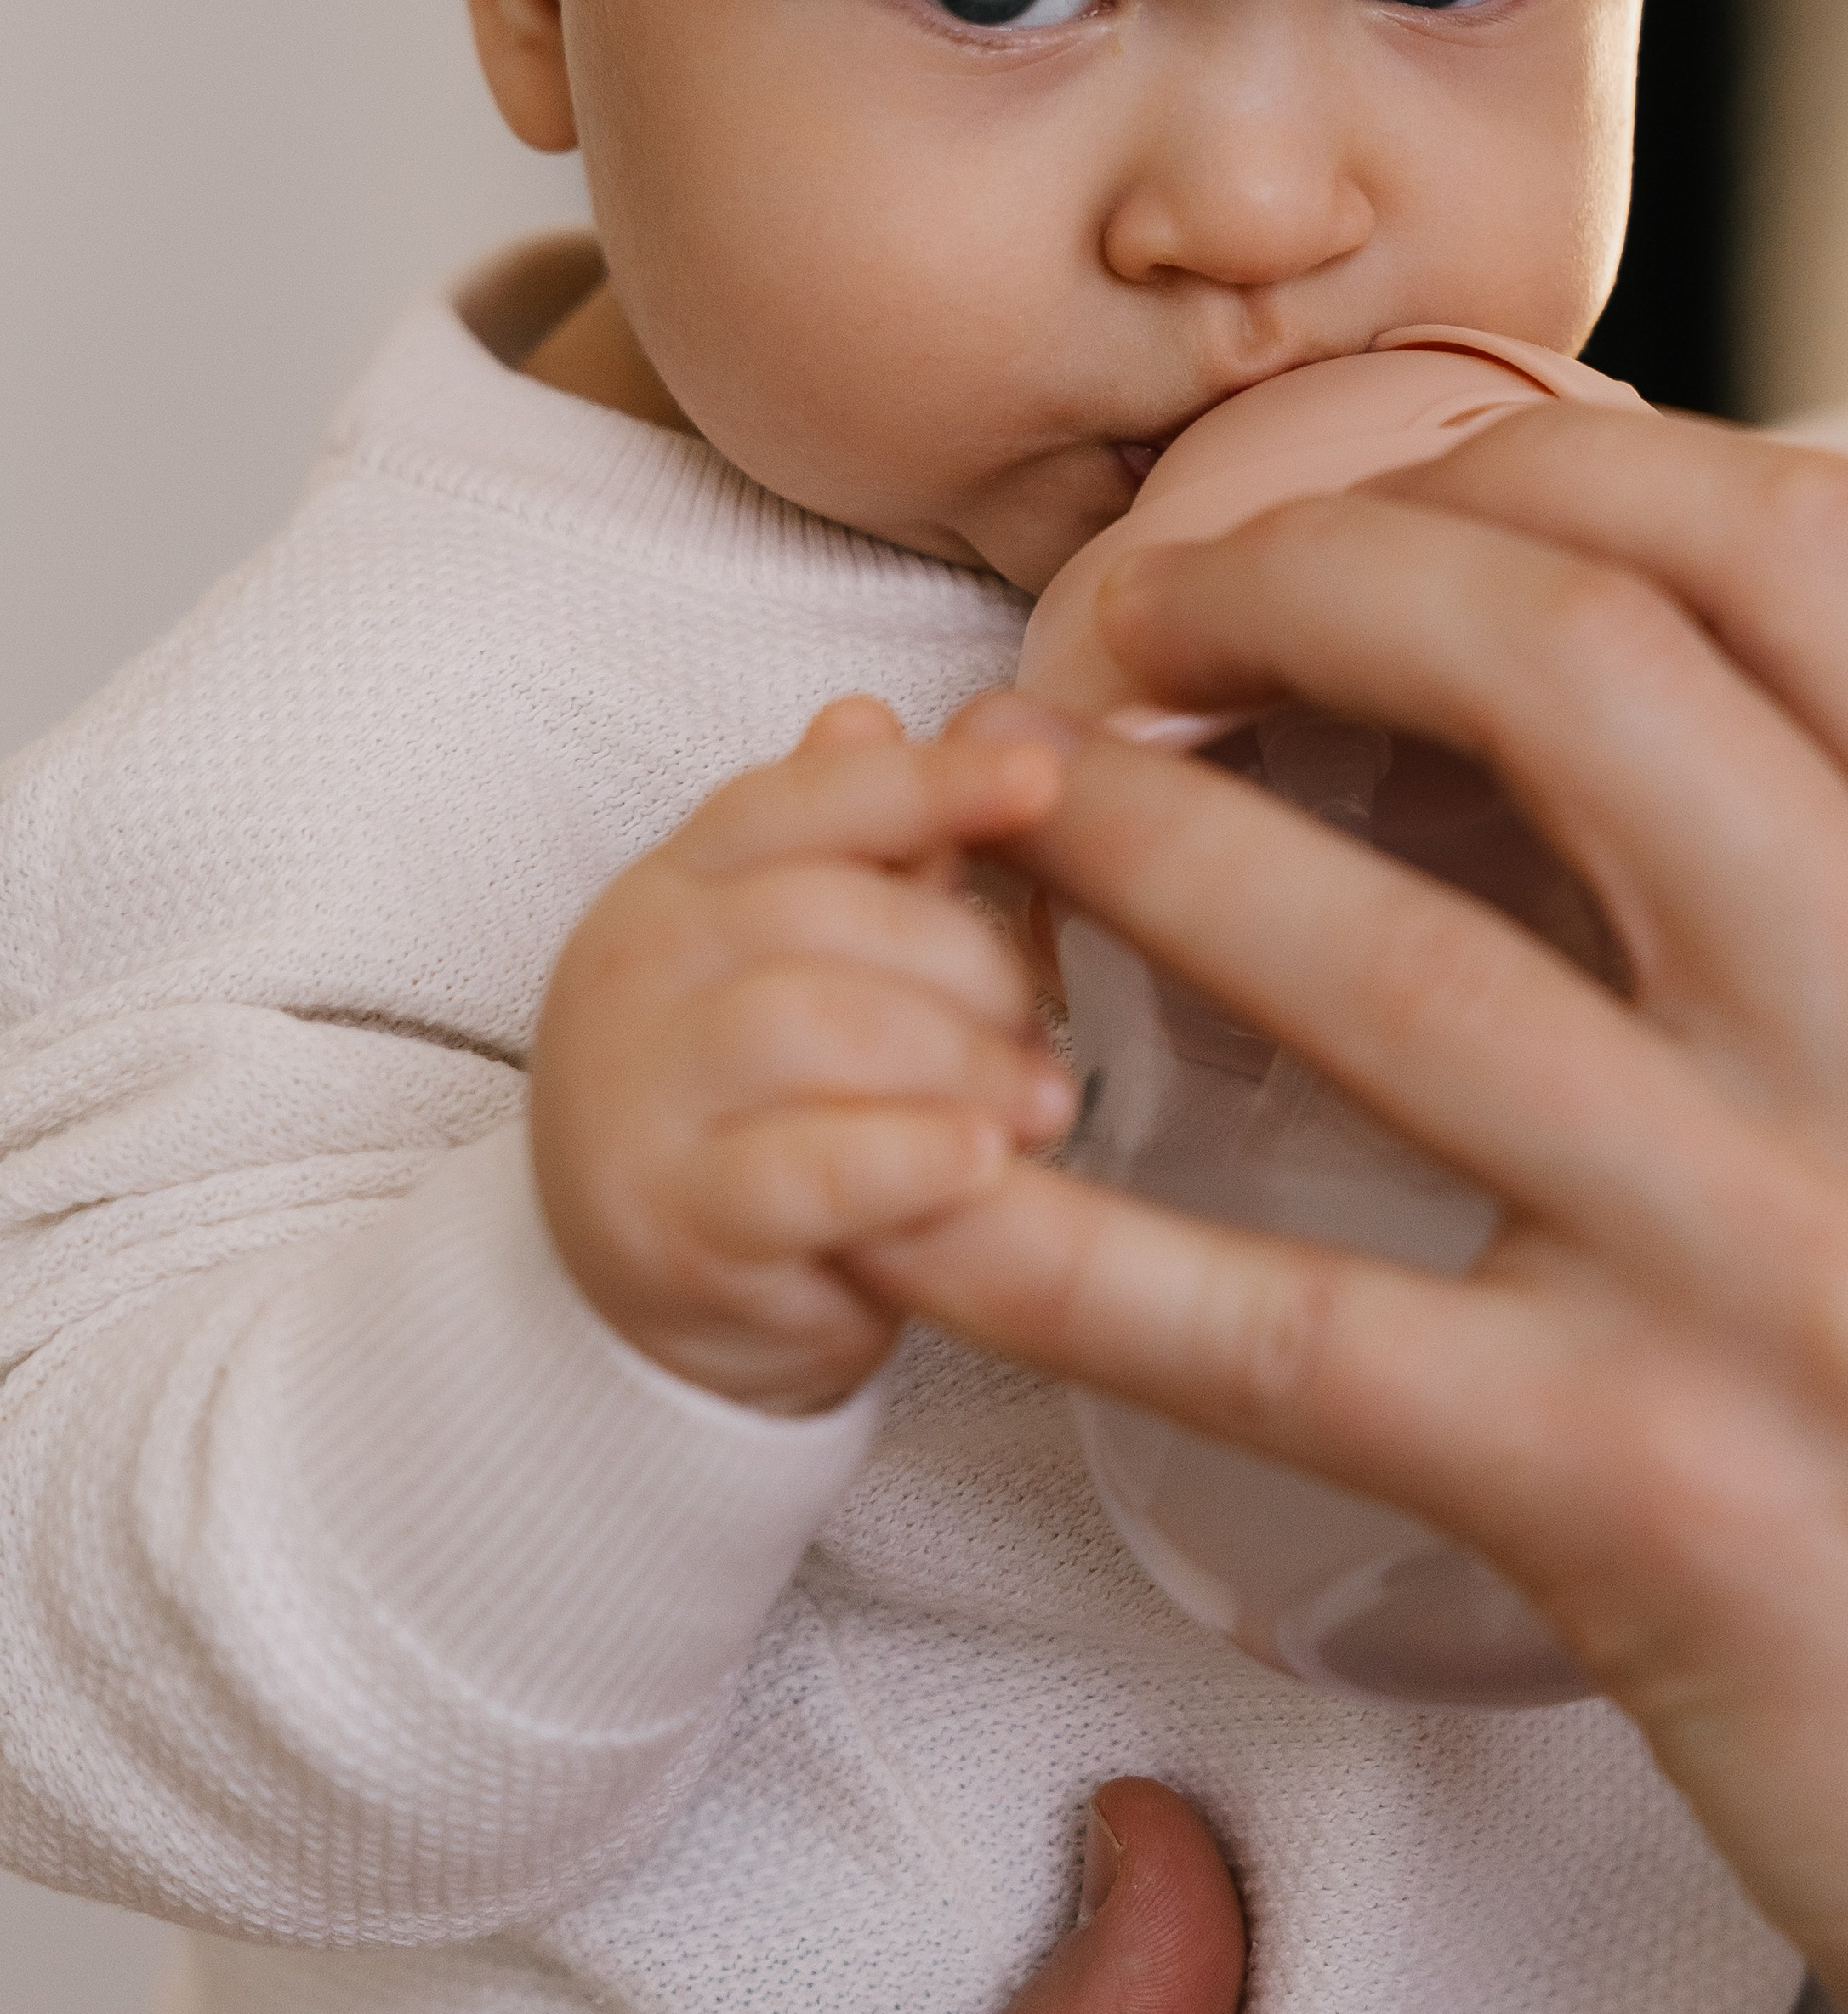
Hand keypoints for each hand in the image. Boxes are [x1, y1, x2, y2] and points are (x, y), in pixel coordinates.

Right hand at [531, 696, 1073, 1412]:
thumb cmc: (758, 1108)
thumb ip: (866, 861)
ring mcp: (636, 1095)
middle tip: (1045, 1029)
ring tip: (1041, 1106)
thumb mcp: (806, 971)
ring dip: (957, 1060)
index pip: (801, 798)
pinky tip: (981, 1161)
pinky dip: (909, 1159)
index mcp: (678, 881)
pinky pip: (805, 1171)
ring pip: (812, 1027)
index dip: (925, 781)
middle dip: (966, 964)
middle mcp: (636, 969)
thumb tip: (908, 715)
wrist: (637, 1297)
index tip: (1042, 776)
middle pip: (821, 912)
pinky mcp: (669, 1223)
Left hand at [853, 405, 1847, 2013]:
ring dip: (1139, 850)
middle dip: (1289, 585)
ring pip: (1392, 962)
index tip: (1347, 516)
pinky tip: (912, 1199)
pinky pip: (1284, 1333)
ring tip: (1001, 809)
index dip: (1523, 462)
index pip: (1786, 543)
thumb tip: (1611, 646)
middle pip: (1565, 659)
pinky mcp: (1643, 1500)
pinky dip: (1061, 1252)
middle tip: (1126, 623)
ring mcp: (1792, 1273)